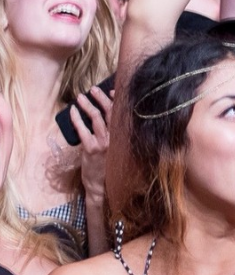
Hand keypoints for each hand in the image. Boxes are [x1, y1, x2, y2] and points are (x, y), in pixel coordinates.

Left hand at [71, 86, 112, 201]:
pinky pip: (82, 129)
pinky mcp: (91, 148)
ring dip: (87, 105)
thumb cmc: (108, 165)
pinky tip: (72, 111)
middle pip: (110, 111)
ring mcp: (103, 142)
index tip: (111, 91)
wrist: (101, 185)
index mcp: (123, 136)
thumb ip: (113, 133)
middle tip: (93, 89)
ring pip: (96, 117)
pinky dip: (76, 118)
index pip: (122, 113)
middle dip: (101, 98)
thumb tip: (106, 116)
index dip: (117, 100)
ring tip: (81, 97)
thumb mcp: (116, 147)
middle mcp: (115, 137)